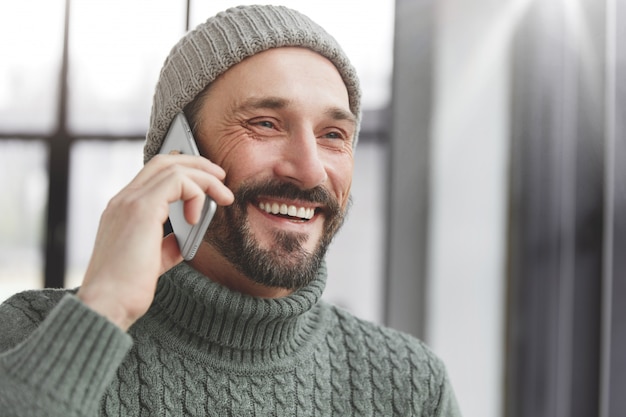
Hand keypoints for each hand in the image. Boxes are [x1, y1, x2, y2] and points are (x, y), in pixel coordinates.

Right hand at [76, 154, 233, 330]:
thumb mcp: (154, 260)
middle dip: (198, 164)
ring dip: (205, 178)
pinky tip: (197, 219)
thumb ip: (168, 243)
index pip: (153, 173)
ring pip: (173, 167)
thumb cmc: (127, 289)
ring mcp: (129, 202)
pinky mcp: (141, 209)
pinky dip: (196, 193)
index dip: (182, 169)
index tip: (205, 178)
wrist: (107, 305)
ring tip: (223, 196)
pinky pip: (177, 182)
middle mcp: (123, 200)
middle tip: (221, 177)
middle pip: (164, 161)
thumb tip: (188, 235)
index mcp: (123, 209)